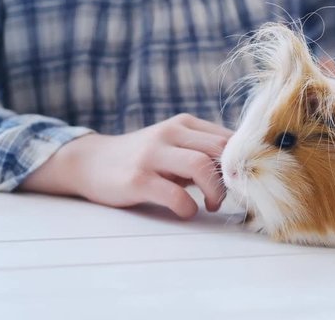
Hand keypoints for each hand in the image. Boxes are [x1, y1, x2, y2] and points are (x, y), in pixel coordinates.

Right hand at [19, 114, 231, 218]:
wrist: (91, 162)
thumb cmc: (143, 158)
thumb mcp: (173, 145)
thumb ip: (203, 150)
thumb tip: (243, 167)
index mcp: (183, 124)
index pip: (228, 138)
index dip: (242, 163)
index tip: (241, 182)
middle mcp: (169, 133)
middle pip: (219, 149)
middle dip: (232, 178)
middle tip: (227, 196)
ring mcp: (152, 155)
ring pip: (200, 166)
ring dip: (215, 191)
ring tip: (211, 204)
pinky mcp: (137, 179)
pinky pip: (175, 195)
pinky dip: (189, 208)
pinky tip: (186, 211)